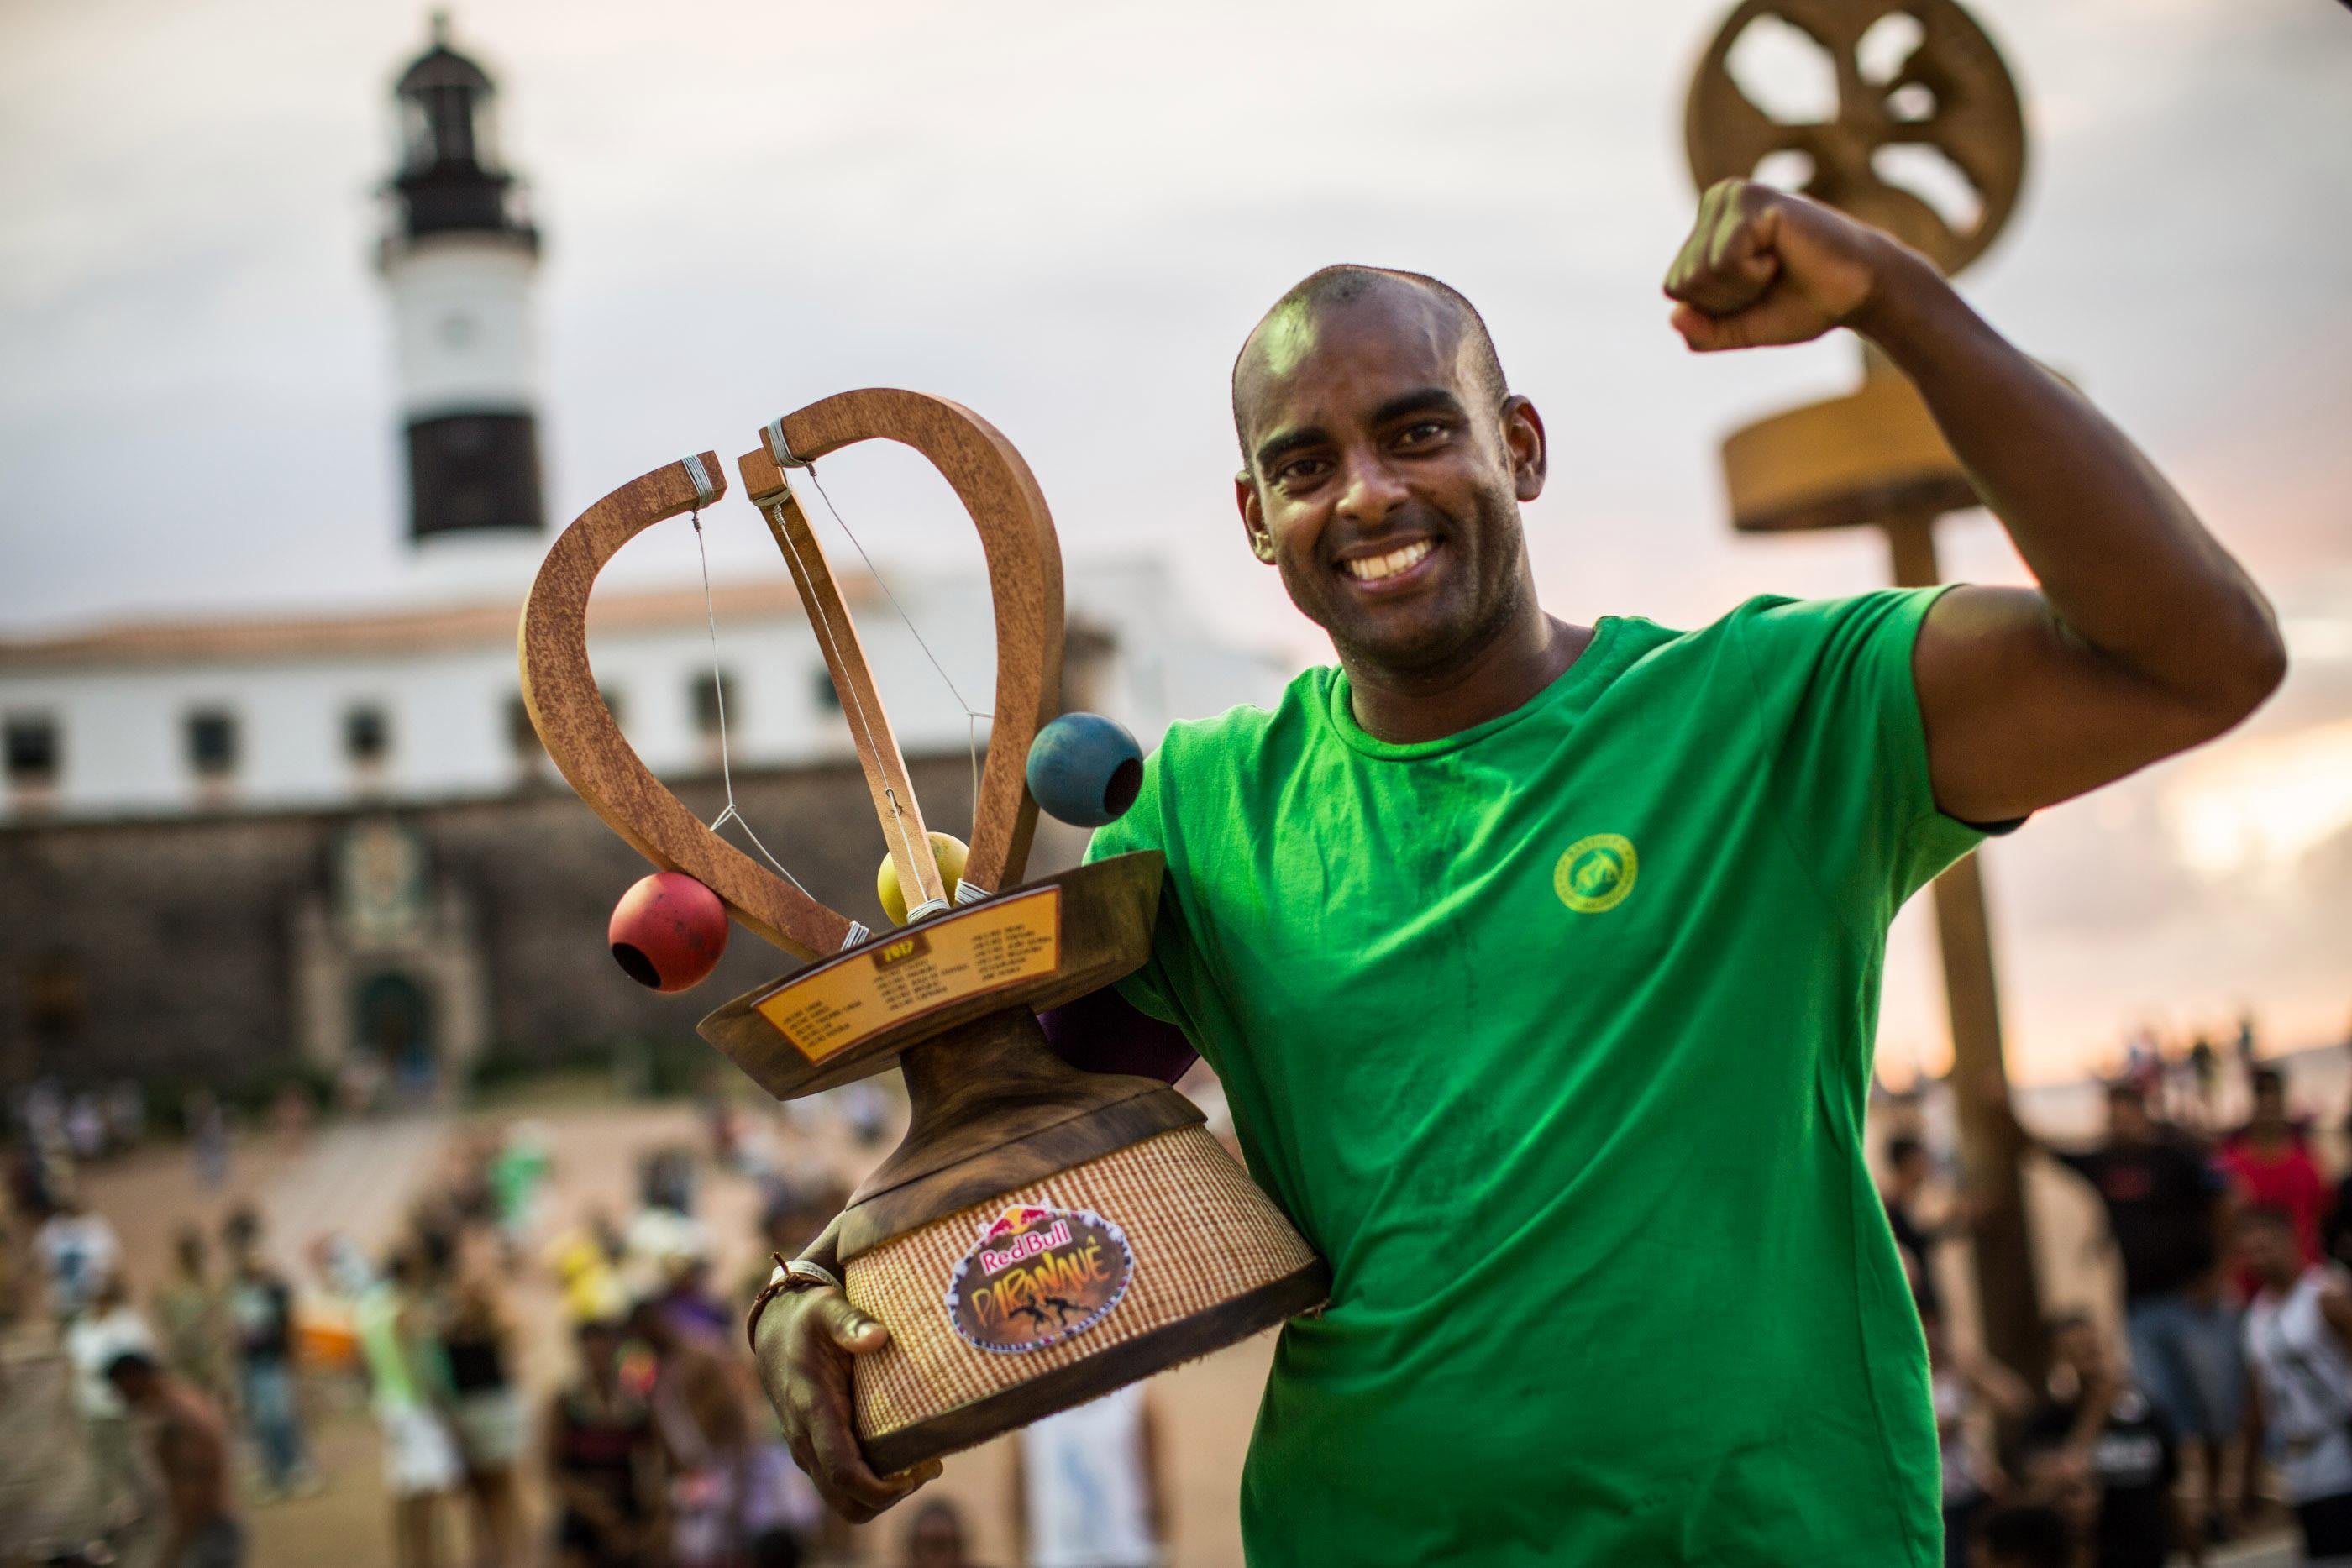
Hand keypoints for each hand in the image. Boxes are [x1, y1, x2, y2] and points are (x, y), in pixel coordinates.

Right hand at [754, 1285, 940, 1520]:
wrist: (775, 1331)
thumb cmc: (808, 1319)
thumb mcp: (827, 1309)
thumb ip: (850, 1321)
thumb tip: (878, 1337)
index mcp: (811, 1410)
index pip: (843, 1472)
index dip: (880, 1488)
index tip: (917, 1474)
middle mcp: (806, 1440)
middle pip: (845, 1502)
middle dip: (888, 1498)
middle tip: (925, 1469)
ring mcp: (808, 1451)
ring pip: (843, 1501)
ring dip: (881, 1495)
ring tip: (919, 1465)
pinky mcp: (815, 1452)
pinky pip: (841, 1487)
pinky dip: (872, 1485)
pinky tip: (901, 1456)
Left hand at [1662, 179, 1911, 351]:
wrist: (1860, 292)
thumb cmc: (1803, 303)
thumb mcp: (1740, 328)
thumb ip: (1702, 332)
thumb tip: (1673, 318)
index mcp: (1706, 227)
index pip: (1675, 289)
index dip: (1716, 309)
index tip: (1757, 291)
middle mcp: (1715, 201)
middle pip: (1683, 282)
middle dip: (1728, 300)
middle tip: (1772, 279)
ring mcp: (1732, 195)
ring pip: (1700, 273)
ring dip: (1742, 287)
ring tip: (1778, 265)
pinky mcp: (1752, 200)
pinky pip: (1723, 262)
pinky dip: (1753, 275)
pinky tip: (1782, 255)